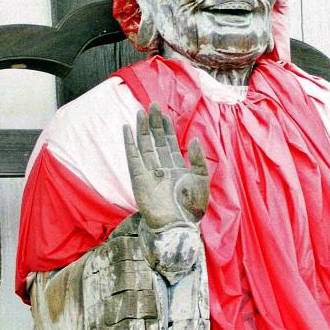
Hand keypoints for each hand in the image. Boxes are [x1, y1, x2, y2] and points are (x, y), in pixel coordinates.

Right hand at [123, 103, 209, 229]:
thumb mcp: (201, 179)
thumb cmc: (192, 206)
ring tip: (141, 113)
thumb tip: (193, 139)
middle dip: (154, 123)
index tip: (163, 112)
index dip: (166, 128)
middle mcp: (162, 168)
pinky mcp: (138, 179)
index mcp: (177, 168)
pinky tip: (127, 130)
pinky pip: (132, 158)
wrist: (178, 225)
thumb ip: (197, 158)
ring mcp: (149, 173)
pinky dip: (129, 144)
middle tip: (151, 105)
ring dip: (142, 129)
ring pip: (144, 146)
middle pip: (156, 141)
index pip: (169, 143)